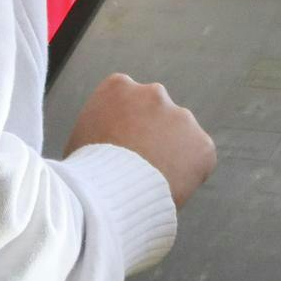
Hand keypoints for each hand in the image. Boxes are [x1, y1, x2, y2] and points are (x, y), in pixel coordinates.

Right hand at [65, 72, 217, 207]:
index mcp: (118, 87)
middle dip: (152, 136)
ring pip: (180, 136)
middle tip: (139, 168)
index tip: (120, 150)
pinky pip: (199, 160)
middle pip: (157, 114)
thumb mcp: (79, 139)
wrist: (109, 193)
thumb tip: (105, 143)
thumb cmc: (84, 173)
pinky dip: (189, 174)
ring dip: (171, 153)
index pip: (128, 101)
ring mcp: (181, 116)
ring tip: (151, 183)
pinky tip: (168, 190)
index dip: (125, 128)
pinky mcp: (202, 143)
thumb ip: (100, 130)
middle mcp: (153, 93)